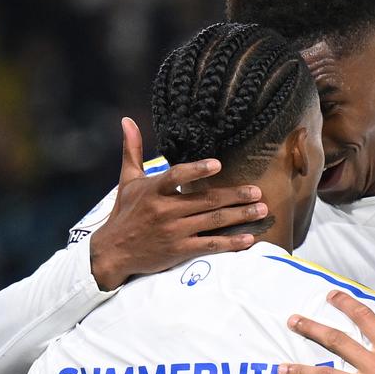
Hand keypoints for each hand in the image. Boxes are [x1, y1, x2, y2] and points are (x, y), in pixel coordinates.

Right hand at [88, 117, 267, 289]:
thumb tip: (127, 121)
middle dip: (234, 196)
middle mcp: (164, 211)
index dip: (196, 170)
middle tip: (258, 192)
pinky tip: (249, 238)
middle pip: (205, 201)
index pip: (175, 177)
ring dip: (240, 216)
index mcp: (153, 191)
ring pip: (212, 222)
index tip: (218, 165)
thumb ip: (133, 151)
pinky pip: (209, 245)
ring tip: (262, 209)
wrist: (113, 252)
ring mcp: (173, 232)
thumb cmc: (124, 213)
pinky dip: (230, 243)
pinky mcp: (178, 251)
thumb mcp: (127, 181)